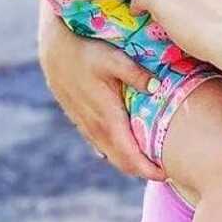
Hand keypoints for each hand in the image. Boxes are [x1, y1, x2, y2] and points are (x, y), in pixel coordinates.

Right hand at [37, 0, 166, 181]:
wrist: (54, 47)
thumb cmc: (86, 50)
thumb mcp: (114, 59)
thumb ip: (137, 74)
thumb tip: (158, 89)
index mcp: (107, 118)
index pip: (129, 156)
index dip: (148, 170)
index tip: (166, 175)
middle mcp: (95, 127)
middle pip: (120, 161)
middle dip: (141, 170)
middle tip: (163, 172)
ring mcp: (84, 124)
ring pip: (108, 153)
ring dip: (127, 161)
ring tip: (148, 160)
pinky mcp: (78, 117)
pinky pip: (97, 143)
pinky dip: (113, 150)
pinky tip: (119, 148)